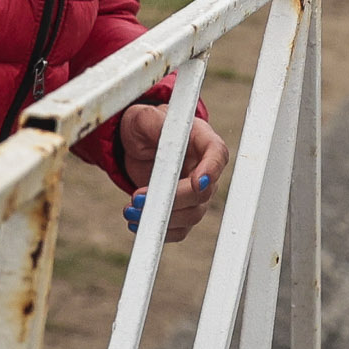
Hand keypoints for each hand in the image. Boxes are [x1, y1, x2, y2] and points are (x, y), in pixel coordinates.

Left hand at [117, 104, 227, 240]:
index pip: (218, 155)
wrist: (136, 143)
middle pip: (203, 193)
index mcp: (201, 140)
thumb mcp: (144, 118)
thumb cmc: (144, 125)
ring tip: (130, 210)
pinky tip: (136, 222)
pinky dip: (159, 230)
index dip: (211, 171)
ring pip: (191, 215)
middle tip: (137, 198)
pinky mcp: (182, 209)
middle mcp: (203, 168)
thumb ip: (155, 122)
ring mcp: (195, 192)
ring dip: (161, 218)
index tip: (197, 183)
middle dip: (172, 200)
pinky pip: (179, 229)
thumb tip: (167, 136)